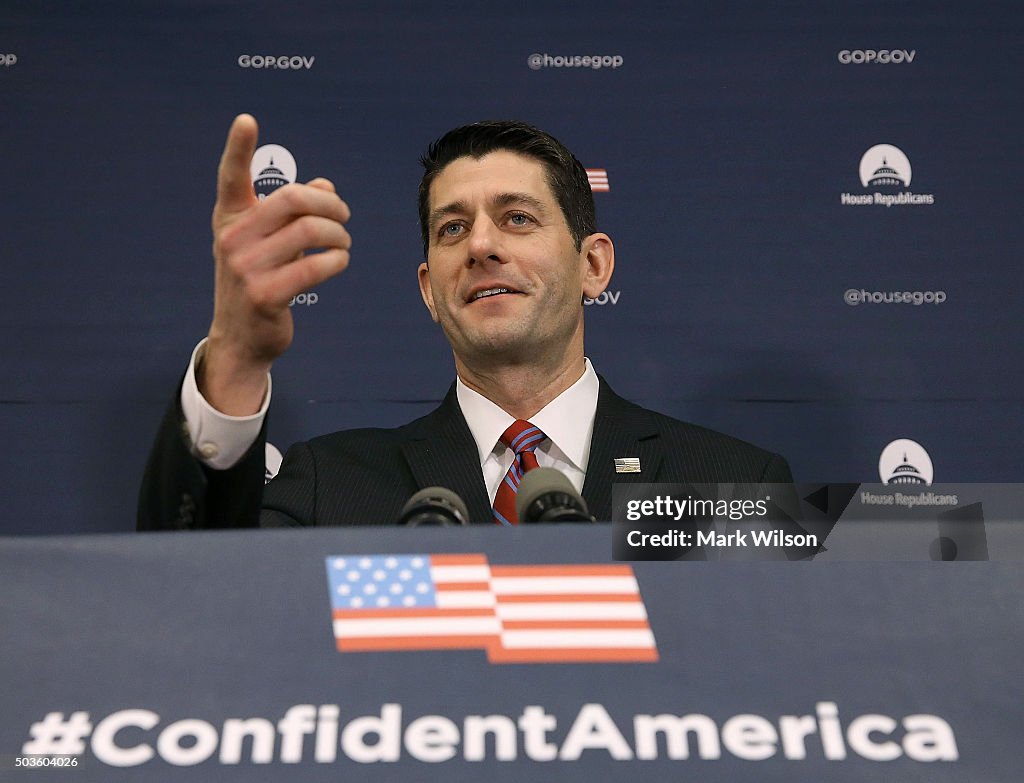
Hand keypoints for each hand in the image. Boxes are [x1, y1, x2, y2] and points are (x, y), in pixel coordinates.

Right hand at [200, 114, 350, 413]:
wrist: (241, 339)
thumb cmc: (259, 280)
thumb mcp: (267, 244)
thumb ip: (293, 213)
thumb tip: (325, 185)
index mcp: (230, 220)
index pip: (231, 177)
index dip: (238, 148)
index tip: (246, 120)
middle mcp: (233, 239)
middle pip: (294, 199)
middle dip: (330, 204)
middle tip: (344, 215)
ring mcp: (246, 268)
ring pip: (310, 232)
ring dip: (339, 235)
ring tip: (343, 243)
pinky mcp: (265, 295)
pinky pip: (316, 267)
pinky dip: (337, 261)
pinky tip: (338, 262)